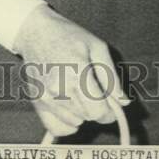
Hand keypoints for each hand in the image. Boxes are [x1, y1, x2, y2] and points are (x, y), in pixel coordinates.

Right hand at [12, 4, 129, 138]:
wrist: (35, 31)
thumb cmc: (68, 35)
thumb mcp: (97, 47)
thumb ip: (111, 77)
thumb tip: (123, 101)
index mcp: (77, 74)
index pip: (98, 111)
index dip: (110, 110)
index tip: (112, 103)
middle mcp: (59, 89)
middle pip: (89, 117)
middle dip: (98, 108)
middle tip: (96, 90)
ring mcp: (46, 98)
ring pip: (75, 122)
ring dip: (83, 113)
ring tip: (79, 92)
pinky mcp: (37, 102)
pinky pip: (57, 127)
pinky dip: (67, 123)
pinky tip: (71, 107)